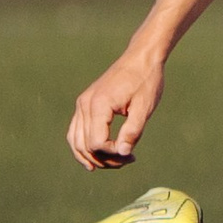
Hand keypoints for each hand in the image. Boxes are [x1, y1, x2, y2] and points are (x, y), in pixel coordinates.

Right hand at [68, 48, 165, 169]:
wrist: (141, 58)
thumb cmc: (146, 81)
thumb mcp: (144, 108)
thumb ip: (133, 131)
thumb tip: (123, 153)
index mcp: (99, 105)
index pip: (96, 142)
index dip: (113, 154)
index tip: (132, 153)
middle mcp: (85, 105)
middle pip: (84, 145)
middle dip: (104, 159)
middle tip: (128, 161)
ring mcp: (82, 104)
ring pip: (76, 140)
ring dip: (92, 156)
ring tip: (114, 164)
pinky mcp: (85, 104)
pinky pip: (77, 131)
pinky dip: (84, 145)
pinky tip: (97, 157)